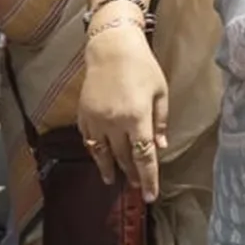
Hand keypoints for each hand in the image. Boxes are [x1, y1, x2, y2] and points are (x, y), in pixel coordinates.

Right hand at [77, 20, 168, 201]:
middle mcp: (114, 123)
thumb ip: (160, 122)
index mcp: (137, 117)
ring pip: (102, 154)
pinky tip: (100, 158)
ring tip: (114, 181)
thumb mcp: (160, 92)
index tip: (150, 196)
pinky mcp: (83, 115)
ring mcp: (96, 120)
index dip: (148, 178)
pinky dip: (95, 152)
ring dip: (110, 169)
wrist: (111, 48)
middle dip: (131, 174)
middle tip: (137, 186)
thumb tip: (160, 147)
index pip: (143, 157)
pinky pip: (88, 141)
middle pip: (123, 158)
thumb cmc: (142, 67)